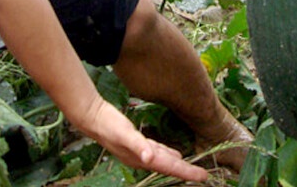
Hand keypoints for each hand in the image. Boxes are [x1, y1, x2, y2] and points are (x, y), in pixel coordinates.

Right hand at [80, 98, 208, 181]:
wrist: (93, 119)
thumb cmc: (109, 126)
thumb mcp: (124, 134)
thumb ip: (138, 146)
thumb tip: (150, 157)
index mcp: (143, 158)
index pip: (170, 167)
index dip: (187, 172)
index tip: (203, 176)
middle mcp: (143, 158)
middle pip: (169, 167)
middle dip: (186, 172)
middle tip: (202, 175)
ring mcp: (139, 152)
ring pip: (164, 160)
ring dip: (177, 164)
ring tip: (190, 168)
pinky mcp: (137, 143)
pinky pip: (157, 152)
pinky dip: (166, 154)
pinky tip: (171, 153)